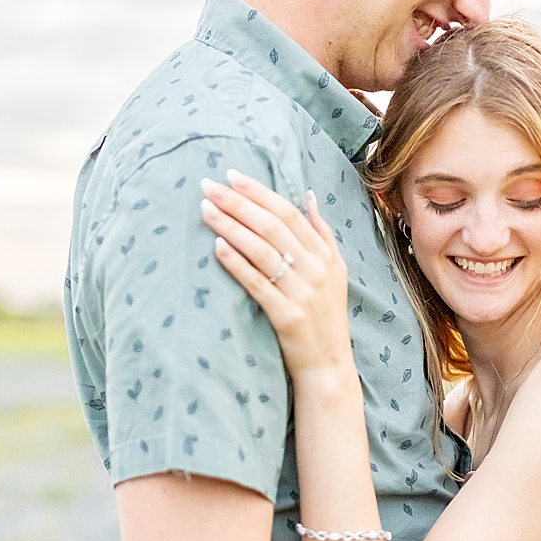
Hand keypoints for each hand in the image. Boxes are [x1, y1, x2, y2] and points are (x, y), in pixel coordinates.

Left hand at [200, 172, 352, 381]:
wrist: (328, 364)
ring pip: (262, 251)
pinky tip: (217, 247)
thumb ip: (321, 233)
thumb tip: (308, 196)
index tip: (231, 176)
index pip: (288, 213)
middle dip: (238, 203)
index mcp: (325, 254)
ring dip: (231, 227)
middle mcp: (316, 269)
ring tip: (205, 210)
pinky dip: (236, 263)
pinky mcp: (287, 316)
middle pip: (272, 226)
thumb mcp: (335, 271)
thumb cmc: (325, 315)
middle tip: (209, 185)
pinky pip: (257, 284)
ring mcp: (302, 292)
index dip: (259, 192)